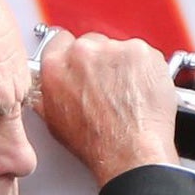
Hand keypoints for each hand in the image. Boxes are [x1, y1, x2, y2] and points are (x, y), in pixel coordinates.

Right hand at [36, 29, 181, 182]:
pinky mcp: (142, 53)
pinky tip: (142, 90)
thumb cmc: (97, 143)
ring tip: (128, 94)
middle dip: (101, 62)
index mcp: (55, 66)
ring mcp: (114, 50)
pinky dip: (146, 69)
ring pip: (119, 48)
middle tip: (110, 87)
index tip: (83, 64)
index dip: (73, 55)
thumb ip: (48, 93)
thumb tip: (48, 86)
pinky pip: (144, 55)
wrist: (131, 153)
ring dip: (124, 65)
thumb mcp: (54, 121)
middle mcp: (83, 53)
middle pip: (92, 43)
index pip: (60, 41)